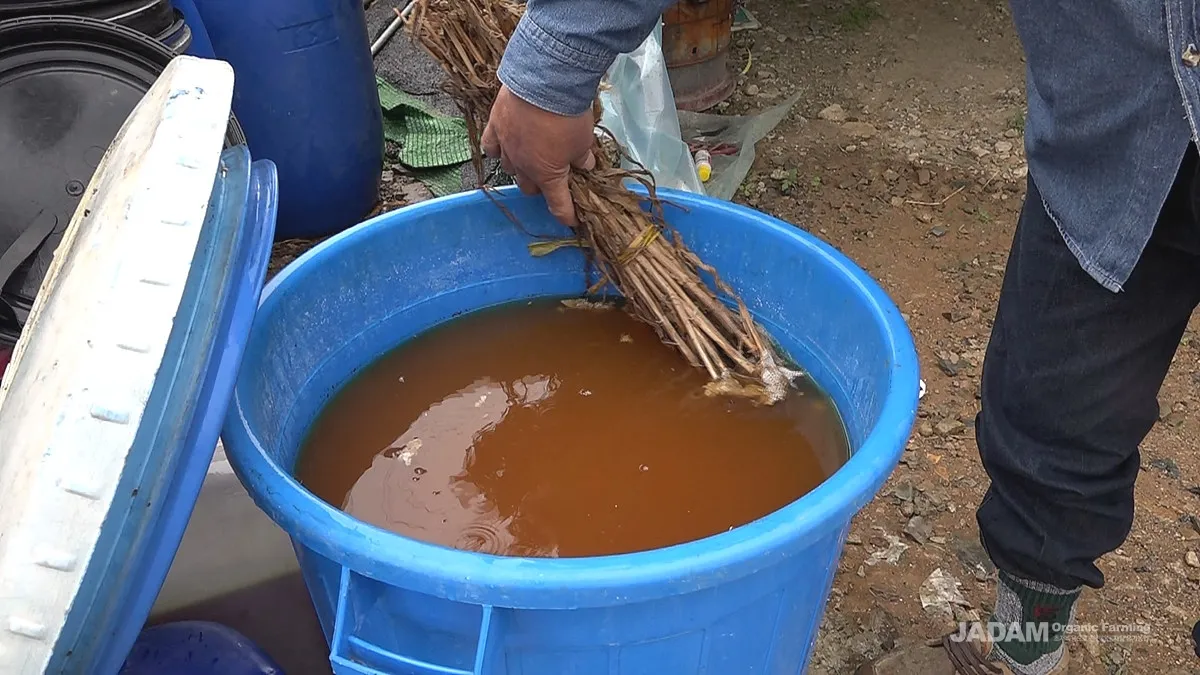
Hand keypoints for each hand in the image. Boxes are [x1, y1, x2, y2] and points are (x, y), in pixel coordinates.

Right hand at [481, 85, 595, 225]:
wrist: (545, 82)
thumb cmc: (568, 116)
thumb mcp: (584, 141)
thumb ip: (583, 157)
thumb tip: (585, 165)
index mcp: (548, 175)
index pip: (558, 205)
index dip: (567, 215)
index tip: (573, 220)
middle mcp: (523, 166)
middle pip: (529, 188)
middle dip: (542, 187)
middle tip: (554, 176)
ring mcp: (506, 147)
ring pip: (509, 170)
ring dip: (521, 169)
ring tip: (530, 158)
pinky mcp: (494, 126)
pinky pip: (490, 147)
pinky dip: (497, 150)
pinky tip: (503, 147)